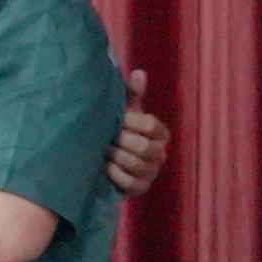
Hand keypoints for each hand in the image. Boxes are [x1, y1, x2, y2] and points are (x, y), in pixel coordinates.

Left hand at [108, 68, 168, 195]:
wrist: (101, 160)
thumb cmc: (115, 130)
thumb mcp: (122, 111)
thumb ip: (131, 94)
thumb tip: (138, 73)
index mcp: (159, 132)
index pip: (151, 125)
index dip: (130, 122)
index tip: (116, 120)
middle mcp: (160, 153)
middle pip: (144, 147)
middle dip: (121, 141)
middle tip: (106, 138)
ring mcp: (152, 172)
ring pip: (138, 165)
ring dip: (117, 157)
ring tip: (103, 151)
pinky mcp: (141, 188)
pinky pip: (131, 183)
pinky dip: (116, 174)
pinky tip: (105, 167)